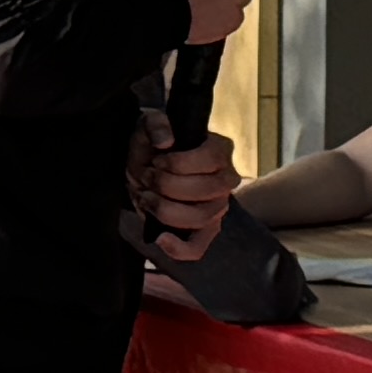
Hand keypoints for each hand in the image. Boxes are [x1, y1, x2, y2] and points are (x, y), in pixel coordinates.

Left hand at [140, 130, 239, 260]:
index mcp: (220, 151)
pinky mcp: (204, 230)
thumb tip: (166, 140)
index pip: (211, 159)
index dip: (178, 163)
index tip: (157, 160)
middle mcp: (227, 180)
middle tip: (148, 177)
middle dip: (166, 185)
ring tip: (147, 197)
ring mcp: (218, 207)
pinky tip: (160, 237)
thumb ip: (155, 124)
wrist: (144, 169)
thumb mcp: (147, 127)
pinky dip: (178, 248)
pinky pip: (198, 248)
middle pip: (205, 190)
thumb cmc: (152, 148)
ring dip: (164, 208)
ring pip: (200, 218)